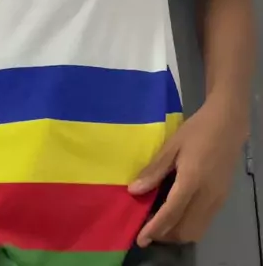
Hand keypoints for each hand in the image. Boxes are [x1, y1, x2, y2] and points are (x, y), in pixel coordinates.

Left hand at [128, 98, 246, 245]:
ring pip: (197, 230)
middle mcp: (207, 196)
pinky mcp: (222, 199)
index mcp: (192, 180)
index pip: (171, 213)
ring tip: (160, 221)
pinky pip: (204, 222)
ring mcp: (217, 199)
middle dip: (166, 234)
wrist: (227, 124)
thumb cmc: (196, 130)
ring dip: (177, 232)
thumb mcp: (171, 146)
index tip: (140, 238)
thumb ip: (155, 170)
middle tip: (148, 227)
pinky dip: (189, 225)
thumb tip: (134, 190)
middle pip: (185, 230)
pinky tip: (177, 212)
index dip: (154, 228)